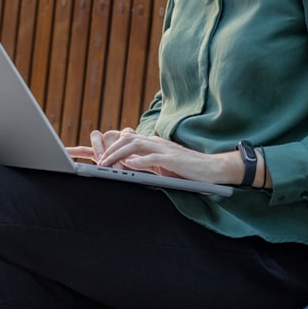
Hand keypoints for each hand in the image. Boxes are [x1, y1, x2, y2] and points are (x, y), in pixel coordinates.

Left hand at [65, 128, 236, 184]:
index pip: (126, 139)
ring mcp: (164, 149)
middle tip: (97, 162)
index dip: (109, 146)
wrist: (211, 169)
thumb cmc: (187, 170)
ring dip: (118, 154)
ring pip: (135, 145)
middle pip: (126, 138)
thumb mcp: (162, 166)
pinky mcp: (172, 158)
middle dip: (109, 149)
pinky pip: (152, 157)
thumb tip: (126, 166)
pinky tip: (129, 166)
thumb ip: (146, 164)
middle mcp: (155, 142)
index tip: (96, 156)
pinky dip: (138, 161)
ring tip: (105, 164)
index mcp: (152, 144)